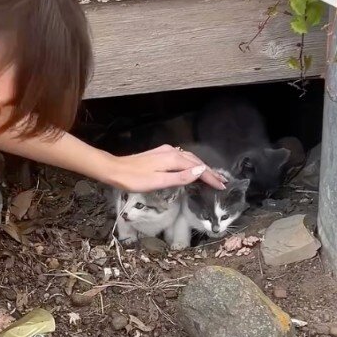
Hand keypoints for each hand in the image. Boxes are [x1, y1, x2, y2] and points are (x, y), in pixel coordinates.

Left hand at [105, 145, 226, 191]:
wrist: (114, 169)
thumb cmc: (134, 179)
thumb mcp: (158, 182)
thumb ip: (180, 177)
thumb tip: (200, 171)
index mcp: (173, 159)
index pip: (198, 169)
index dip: (211, 177)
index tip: (222, 185)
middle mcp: (172, 152)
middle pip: (196, 161)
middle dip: (210, 172)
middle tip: (222, 182)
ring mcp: (166, 151)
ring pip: (190, 158)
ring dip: (202, 167)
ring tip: (212, 176)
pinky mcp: (160, 154)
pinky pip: (182, 157)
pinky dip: (192, 163)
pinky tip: (192, 168)